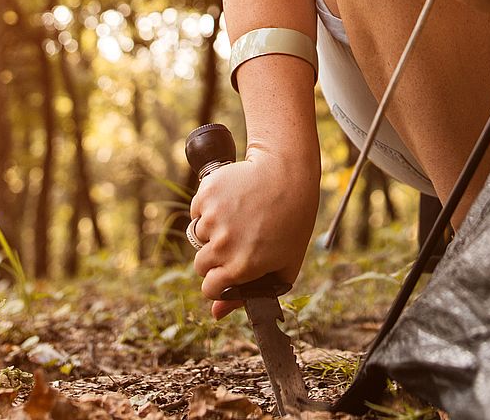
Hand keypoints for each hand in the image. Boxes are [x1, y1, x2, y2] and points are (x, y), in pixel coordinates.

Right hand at [188, 145, 318, 318]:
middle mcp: (223, 243)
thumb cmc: (292, 223)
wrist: (288, 174)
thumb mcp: (283, 266)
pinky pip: (197, 210)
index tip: (226, 275)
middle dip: (214, 260)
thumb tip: (215, 314)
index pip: (209, 289)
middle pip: (200, 266)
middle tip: (237, 243)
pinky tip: (233, 201)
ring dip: (212, 230)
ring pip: (198, 236)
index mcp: (242, 266)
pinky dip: (209, 208)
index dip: (217, 284)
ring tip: (240, 217)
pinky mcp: (206, 194)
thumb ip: (249, 294)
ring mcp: (213, 217)